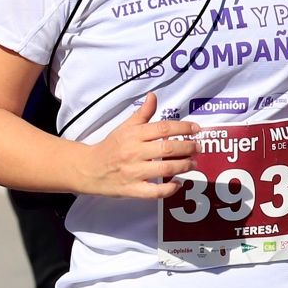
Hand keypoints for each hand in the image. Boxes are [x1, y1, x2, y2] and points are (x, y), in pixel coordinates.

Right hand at [77, 92, 199, 198]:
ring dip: (184, 166)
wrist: (89, 169)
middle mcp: (134, 152)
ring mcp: (134, 172)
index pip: (163, 128)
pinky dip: (169, 189)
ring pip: (165, 169)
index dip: (183, 128)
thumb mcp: (124, 127)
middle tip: (198, 148)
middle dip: (188, 147)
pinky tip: (178, 184)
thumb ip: (142, 114)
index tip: (196, 129)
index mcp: (133, 135)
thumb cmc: (110, 147)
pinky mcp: (133, 189)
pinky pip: (155, 191)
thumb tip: (153, 96)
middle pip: (167, 148)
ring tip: (193, 164)